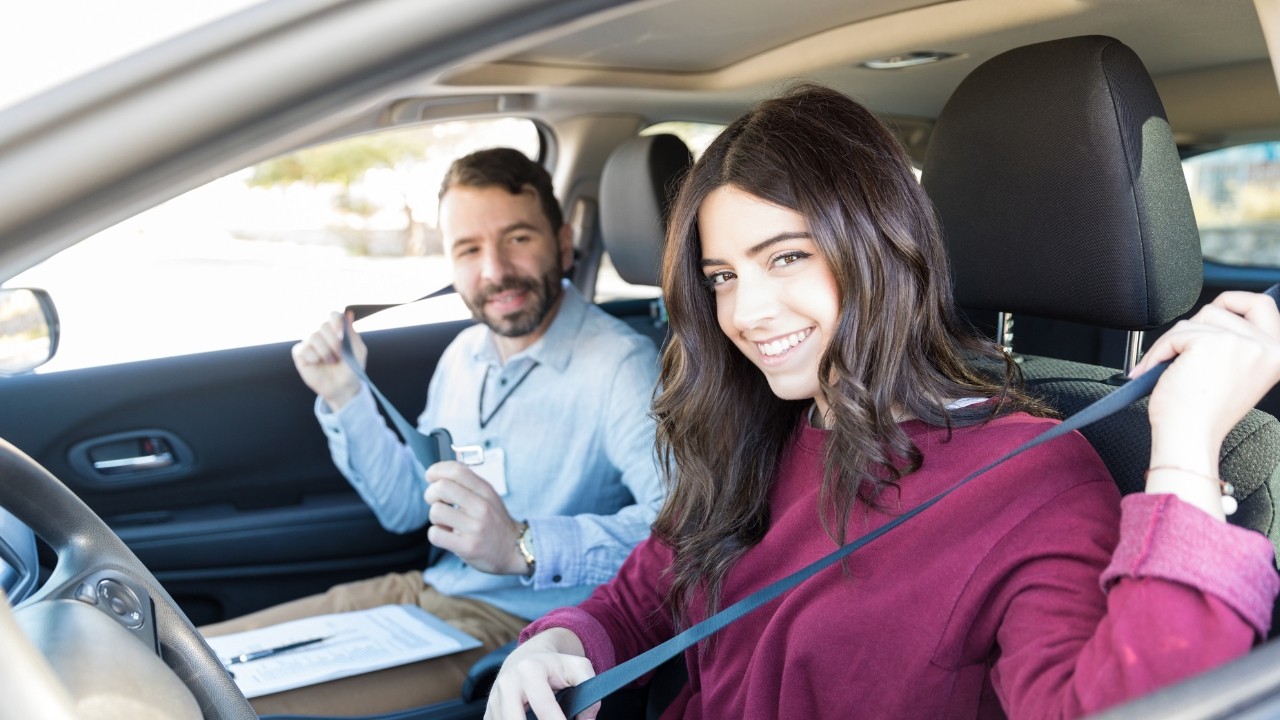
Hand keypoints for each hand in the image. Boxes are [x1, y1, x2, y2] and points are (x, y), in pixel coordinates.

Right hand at [291, 311, 365, 410]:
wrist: (343, 387)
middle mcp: (322, 334)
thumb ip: (352, 334)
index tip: (342, 335)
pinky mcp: (300, 353)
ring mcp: (310, 343)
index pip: (333, 315)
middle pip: (323, 325)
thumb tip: (349, 314)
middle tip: (340, 355)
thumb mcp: (357, 351)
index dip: (336, 322)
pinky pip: (302, 348)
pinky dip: (313, 357)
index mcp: (337, 330)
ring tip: (331, 361)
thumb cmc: (351, 369)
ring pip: (313, 336)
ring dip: (325, 351)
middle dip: (333, 341)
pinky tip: (317, 363)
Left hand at [425, 461, 526, 574]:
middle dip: (431, 494)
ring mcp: (475, 527)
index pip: (457, 470)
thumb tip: (437, 474)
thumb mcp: (488, 496)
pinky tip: (447, 535)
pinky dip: (436, 534)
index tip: (431, 476)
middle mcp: (482, 507)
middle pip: (441, 487)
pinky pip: (435, 534)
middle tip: (436, 502)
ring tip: (446, 522)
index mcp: (485, 491)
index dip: (437, 469)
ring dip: (435, 518)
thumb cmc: (494, 521)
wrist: (513, 548)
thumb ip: (467, 484)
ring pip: (436, 511)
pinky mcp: (467, 547)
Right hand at [485, 628, 598, 719]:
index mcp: (530, 670)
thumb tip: (585, 719)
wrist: (525, 658)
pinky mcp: (488, 712)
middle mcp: (508, 683)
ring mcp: (494, 698)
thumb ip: (589, 686)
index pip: (544, 706)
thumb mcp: (577, 667)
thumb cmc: (554, 666)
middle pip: (513, 719)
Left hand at [1130, 291, 1279, 510]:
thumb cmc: (1204, 415)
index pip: (1263, 305)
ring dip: (1172, 343)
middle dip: (1194, 324)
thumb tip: (1213, 317)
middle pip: (1220, 308)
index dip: (1235, 301)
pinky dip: (1158, 353)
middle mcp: (1266, 346)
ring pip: (1193, 320)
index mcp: (1277, 354)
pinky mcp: (1212, 342)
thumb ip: (1237, 345)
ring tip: (1169, 371)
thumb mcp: (1236, 374)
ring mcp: (1241, 342)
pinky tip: (1156, 372)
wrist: (1189, 437)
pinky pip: (1174, 334)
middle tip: (1183, 347)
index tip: (1216, 310)